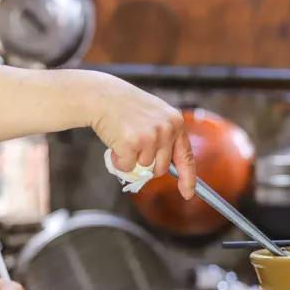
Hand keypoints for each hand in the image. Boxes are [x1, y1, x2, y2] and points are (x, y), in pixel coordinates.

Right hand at [87, 73, 195, 199]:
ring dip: (130, 160)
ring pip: (143, 168)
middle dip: (147, 166)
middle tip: (134, 148)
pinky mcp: (132, 143)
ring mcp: (151, 136)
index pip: (186, 157)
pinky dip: (118, 161)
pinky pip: (127, 167)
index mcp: (176, 122)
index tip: (188, 194)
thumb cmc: (126, 107)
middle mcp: (167, 129)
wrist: (101, 96)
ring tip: (123, 138)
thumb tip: (163, 168)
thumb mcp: (155, 116)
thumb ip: (164, 137)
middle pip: (161, 168)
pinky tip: (114, 142)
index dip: (188, 178)